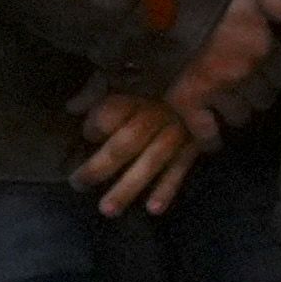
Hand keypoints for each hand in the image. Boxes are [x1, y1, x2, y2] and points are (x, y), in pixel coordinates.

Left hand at [74, 84, 211, 215]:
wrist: (209, 71)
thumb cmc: (156, 76)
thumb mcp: (124, 73)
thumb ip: (96, 89)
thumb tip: (71, 108)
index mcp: (136, 93)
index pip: (109, 114)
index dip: (92, 127)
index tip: (86, 135)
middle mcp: (155, 114)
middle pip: (125, 143)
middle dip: (100, 167)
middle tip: (78, 184)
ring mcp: (176, 132)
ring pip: (150, 162)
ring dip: (128, 187)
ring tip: (107, 210)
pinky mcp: (193, 145)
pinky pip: (180, 169)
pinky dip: (168, 189)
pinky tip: (153, 209)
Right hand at [167, 0, 280, 135]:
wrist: (159, 4)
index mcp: (263, 47)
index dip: (278, 75)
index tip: (273, 75)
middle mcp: (245, 74)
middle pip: (264, 99)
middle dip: (260, 95)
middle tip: (251, 91)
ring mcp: (217, 91)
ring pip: (241, 116)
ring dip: (239, 113)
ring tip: (232, 109)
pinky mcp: (188, 103)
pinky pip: (206, 133)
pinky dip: (210, 140)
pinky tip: (214, 143)